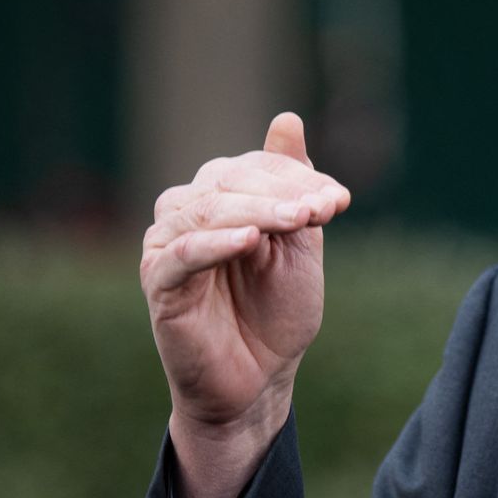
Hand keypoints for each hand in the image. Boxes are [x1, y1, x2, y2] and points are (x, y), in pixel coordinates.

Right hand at [139, 112, 350, 497]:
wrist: (260, 378)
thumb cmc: (278, 310)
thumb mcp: (297, 241)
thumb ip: (293, 184)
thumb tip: (287, 119)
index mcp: (221, 197)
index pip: (255, 167)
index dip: (298, 177)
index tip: (340, 200)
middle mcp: (187, 212)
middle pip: (230, 181)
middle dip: (284, 192)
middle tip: (327, 208)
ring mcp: (168, 245)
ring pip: (208, 210)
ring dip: (259, 210)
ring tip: (301, 220)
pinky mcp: (158, 281)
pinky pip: (182, 253)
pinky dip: (215, 242)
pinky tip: (250, 240)